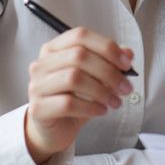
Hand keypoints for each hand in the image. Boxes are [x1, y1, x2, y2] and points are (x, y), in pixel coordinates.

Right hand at [25, 26, 134, 163]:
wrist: (56, 129)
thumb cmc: (76, 98)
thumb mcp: (96, 78)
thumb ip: (110, 62)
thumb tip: (128, 53)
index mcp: (54, 49)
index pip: (81, 36)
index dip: (107, 47)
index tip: (127, 64)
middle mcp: (41, 64)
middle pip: (78, 56)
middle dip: (109, 72)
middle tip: (126, 88)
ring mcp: (37, 85)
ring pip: (73, 78)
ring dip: (102, 90)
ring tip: (115, 102)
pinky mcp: (37, 108)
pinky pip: (67, 103)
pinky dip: (90, 107)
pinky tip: (102, 110)